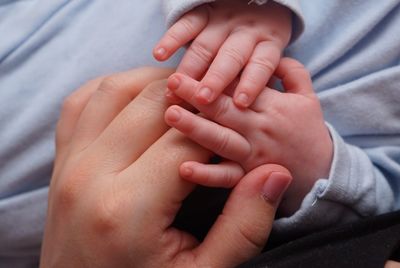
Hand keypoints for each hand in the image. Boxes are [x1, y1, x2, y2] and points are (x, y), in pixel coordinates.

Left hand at [40, 67, 292, 266]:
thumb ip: (243, 226)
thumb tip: (274, 173)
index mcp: (129, 210)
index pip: (185, 140)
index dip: (220, 129)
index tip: (235, 135)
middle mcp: (90, 177)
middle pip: (151, 104)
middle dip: (192, 99)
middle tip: (214, 109)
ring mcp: (68, 165)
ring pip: (115, 90)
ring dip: (155, 84)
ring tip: (185, 98)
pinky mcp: (61, 162)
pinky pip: (81, 103)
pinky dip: (114, 90)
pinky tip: (139, 99)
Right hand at [154, 0, 291, 106]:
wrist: (257, 0)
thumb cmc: (262, 42)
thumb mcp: (272, 54)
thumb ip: (265, 78)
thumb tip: (252, 111)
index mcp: (268, 43)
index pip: (261, 64)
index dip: (251, 83)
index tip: (240, 103)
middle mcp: (246, 32)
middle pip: (231, 57)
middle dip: (215, 79)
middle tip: (202, 99)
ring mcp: (223, 21)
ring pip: (205, 46)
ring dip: (189, 69)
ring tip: (174, 92)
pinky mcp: (204, 12)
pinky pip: (186, 25)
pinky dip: (172, 39)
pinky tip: (159, 55)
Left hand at [164, 58, 332, 214]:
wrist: (323, 172)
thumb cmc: (309, 131)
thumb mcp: (308, 97)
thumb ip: (292, 72)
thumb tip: (272, 57)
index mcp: (271, 105)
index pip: (239, 86)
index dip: (215, 76)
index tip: (191, 66)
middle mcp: (259, 128)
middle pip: (225, 109)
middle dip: (197, 94)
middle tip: (173, 83)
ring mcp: (252, 154)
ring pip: (222, 140)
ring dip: (196, 128)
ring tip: (172, 115)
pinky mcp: (249, 177)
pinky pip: (227, 177)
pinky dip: (207, 174)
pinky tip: (184, 168)